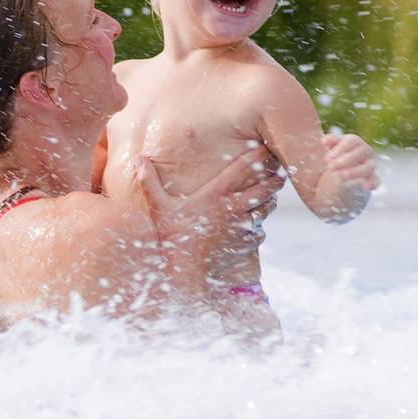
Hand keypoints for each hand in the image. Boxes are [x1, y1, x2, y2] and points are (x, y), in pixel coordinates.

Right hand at [131, 146, 283, 249]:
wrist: (183, 270)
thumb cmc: (170, 236)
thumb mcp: (158, 207)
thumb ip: (149, 182)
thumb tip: (138, 159)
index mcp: (215, 194)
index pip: (242, 169)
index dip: (257, 156)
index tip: (266, 148)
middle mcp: (232, 208)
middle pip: (264, 188)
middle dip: (274, 179)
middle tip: (279, 172)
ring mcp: (240, 227)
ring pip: (266, 210)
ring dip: (270, 202)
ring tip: (272, 197)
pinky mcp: (243, 244)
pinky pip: (260, 234)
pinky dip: (260, 230)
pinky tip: (256, 228)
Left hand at [321, 133, 378, 190]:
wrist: (342, 169)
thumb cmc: (337, 154)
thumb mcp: (332, 146)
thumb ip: (330, 141)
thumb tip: (323, 140)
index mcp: (355, 142)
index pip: (351, 141)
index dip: (340, 149)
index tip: (327, 158)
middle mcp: (365, 151)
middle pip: (359, 153)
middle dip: (344, 160)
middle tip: (330, 167)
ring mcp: (369, 165)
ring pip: (367, 167)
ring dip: (355, 171)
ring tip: (342, 175)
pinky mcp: (372, 178)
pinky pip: (375, 181)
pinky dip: (372, 183)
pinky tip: (366, 186)